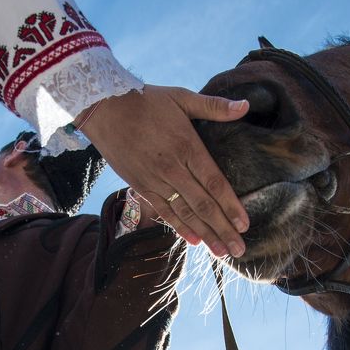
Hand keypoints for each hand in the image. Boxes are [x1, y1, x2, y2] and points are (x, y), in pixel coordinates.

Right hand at [78, 85, 249, 256]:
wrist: (103, 107)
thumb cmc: (145, 100)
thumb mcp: (181, 97)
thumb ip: (214, 106)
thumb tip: (245, 106)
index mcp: (187, 146)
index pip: (214, 183)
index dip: (231, 206)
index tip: (244, 225)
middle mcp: (172, 168)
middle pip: (203, 205)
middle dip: (222, 230)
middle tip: (239, 250)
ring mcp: (155, 180)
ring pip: (184, 213)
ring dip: (205, 234)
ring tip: (221, 252)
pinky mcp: (140, 185)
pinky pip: (163, 210)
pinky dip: (179, 227)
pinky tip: (194, 241)